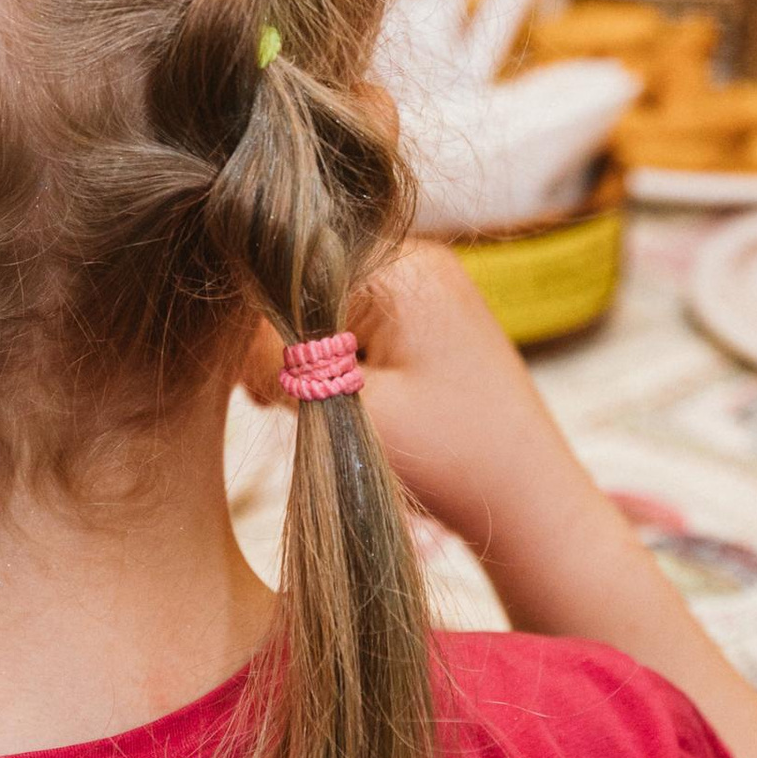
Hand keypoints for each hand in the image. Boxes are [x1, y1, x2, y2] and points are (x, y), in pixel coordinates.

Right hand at [250, 244, 536, 544]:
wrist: (529, 498)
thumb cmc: (450, 458)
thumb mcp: (351, 412)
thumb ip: (279, 364)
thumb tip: (227, 335)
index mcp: (401, 268)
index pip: (291, 281)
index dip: (268, 340)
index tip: (272, 396)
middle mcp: (416, 259)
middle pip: (309, 290)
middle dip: (295, 351)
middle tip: (303, 411)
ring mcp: (427, 286)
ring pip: (331, 311)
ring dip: (320, 362)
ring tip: (348, 413)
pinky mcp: (430, 317)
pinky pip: (360, 324)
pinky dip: (347, 366)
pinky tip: (365, 405)